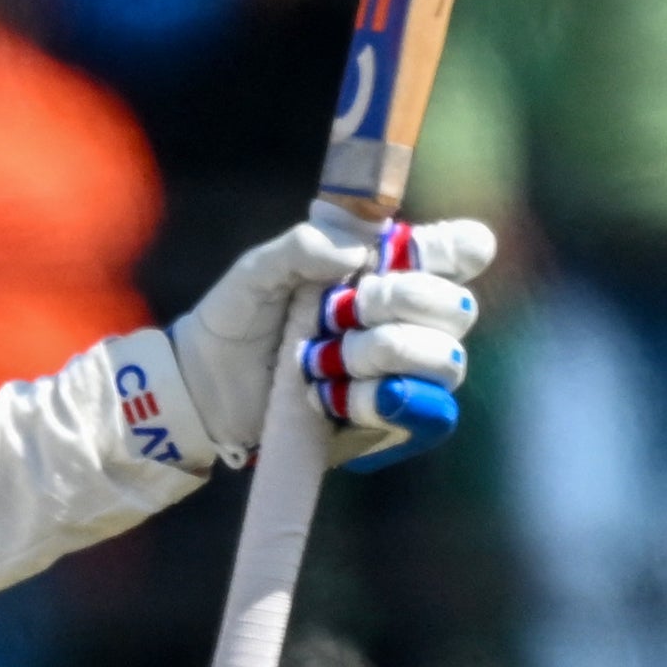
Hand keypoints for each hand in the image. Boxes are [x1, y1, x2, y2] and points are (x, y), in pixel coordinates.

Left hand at [168, 217, 492, 473]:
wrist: (209, 385)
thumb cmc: (240, 318)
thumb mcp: (257, 272)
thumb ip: (301, 246)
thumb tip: (358, 248)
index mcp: (385, 271)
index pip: (457, 252)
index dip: (456, 249)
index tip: (415, 252)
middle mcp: (410, 320)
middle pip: (456, 307)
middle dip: (401, 301)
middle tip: (347, 308)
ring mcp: (409, 372)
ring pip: (444, 360)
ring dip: (380, 353)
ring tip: (323, 358)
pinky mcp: (398, 420)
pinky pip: (426, 412)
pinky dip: (377, 399)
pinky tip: (333, 394)